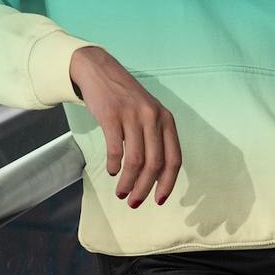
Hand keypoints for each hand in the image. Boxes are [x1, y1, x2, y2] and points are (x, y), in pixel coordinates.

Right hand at [69, 47, 181, 208]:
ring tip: (121, 192)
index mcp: (166, 119)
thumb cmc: (126, 98)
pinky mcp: (112, 115)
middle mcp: (153, 117)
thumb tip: (156, 176)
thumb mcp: (149, 113)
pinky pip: (116, 150)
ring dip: (128, 183)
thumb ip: (156, 138)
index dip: (167, 183)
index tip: (159, 200)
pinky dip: (114, 166)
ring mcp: (133, 115)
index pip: (174, 159)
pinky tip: (111, 171)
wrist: (100, 71)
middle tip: (134, 202)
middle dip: (144, 189)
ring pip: (135, 161)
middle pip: (154, 164)